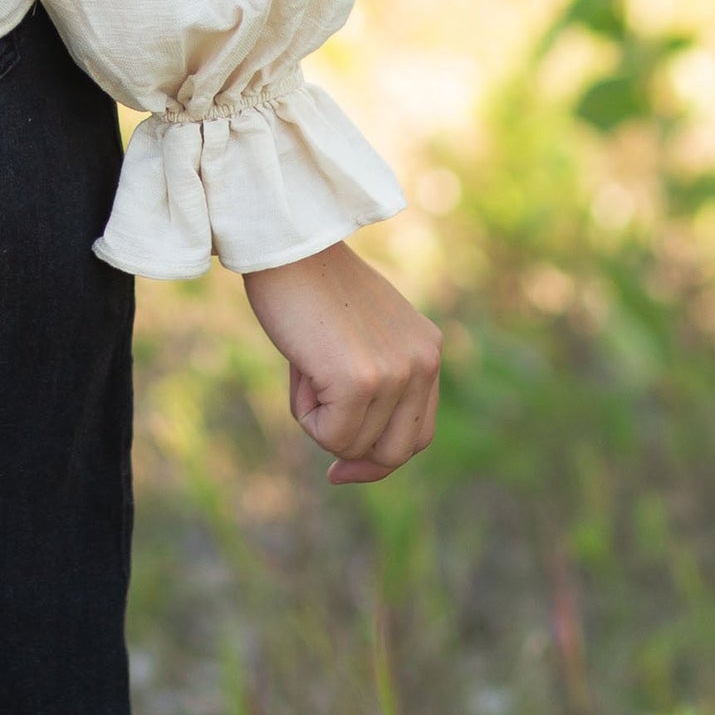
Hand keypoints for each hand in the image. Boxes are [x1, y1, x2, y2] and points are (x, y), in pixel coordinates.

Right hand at [242, 241, 441, 484]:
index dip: (379, 458)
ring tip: (306, 365)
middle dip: (353, 453)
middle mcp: (423, 363)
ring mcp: (395, 373)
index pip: (418, 435)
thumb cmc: (310, 289)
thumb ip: (373, 384)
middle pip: (395, 452)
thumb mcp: (360, 338)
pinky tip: (300, 367)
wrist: (287, 247)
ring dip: (321, 420)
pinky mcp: (360, 381)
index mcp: (427, 351)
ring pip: (357, 446)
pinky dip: (306, 415)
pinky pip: (332, 436)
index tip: (341, 468)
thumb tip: (353, 459)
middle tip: (317, 423)